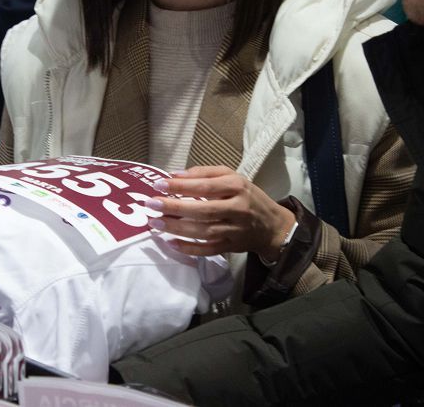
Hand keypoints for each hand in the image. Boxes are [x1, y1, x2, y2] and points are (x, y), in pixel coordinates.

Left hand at [146, 165, 295, 258]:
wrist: (272, 225)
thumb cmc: (247, 196)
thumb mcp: (232, 177)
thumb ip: (204, 173)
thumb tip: (174, 174)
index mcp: (237, 187)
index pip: (205, 186)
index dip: (180, 186)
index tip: (158, 184)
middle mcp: (237, 209)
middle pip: (203, 210)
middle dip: (174, 208)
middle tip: (151, 204)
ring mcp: (235, 230)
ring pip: (204, 231)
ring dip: (177, 228)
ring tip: (155, 223)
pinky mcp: (232, 247)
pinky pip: (209, 250)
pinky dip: (190, 248)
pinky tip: (171, 243)